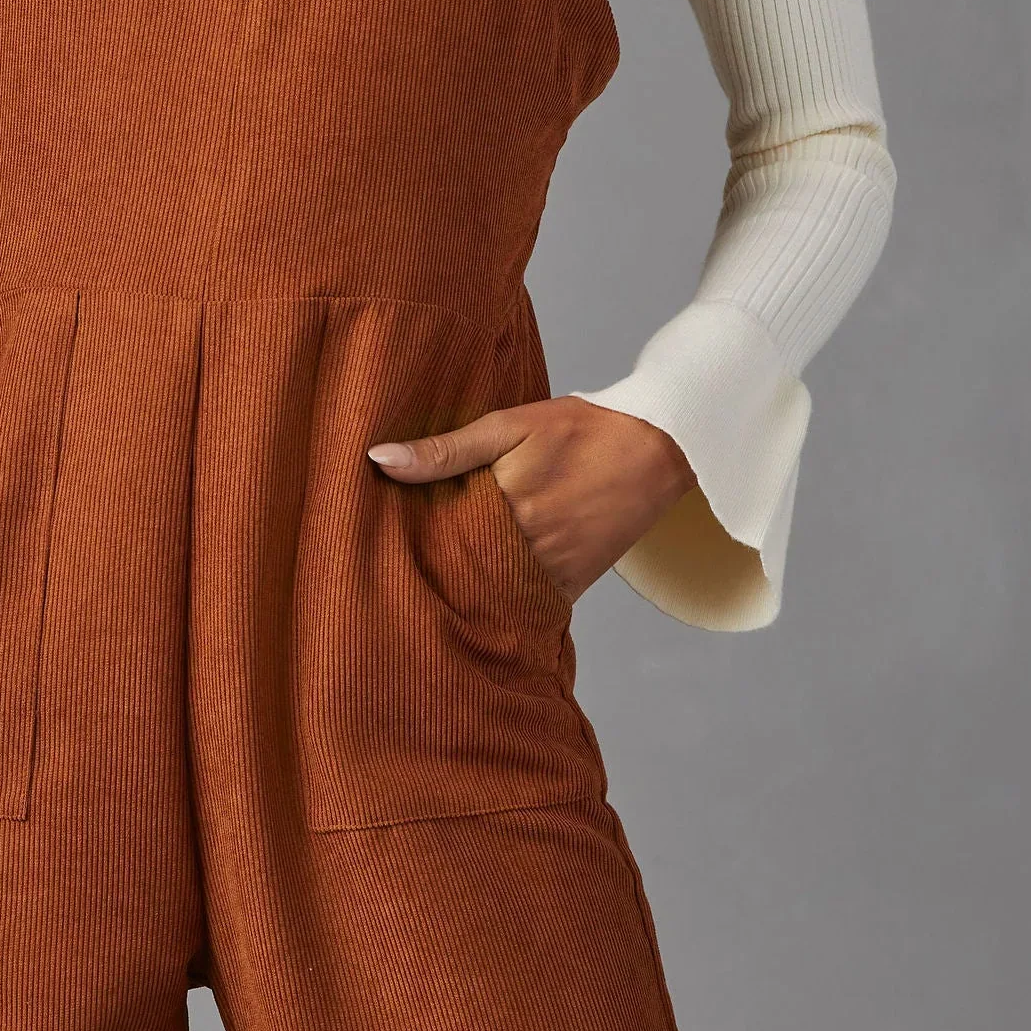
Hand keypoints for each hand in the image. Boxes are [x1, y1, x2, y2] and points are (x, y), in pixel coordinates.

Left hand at [365, 397, 695, 604]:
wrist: (659, 448)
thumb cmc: (581, 430)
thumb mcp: (509, 426)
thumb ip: (445, 449)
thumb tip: (378, 459)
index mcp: (503, 504)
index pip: (433, 538)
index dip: (401, 544)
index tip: (371, 546)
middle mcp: (526, 547)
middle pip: (457, 572)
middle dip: (425, 572)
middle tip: (384, 574)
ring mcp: (552, 571)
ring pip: (489, 593)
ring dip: (461, 590)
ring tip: (422, 587)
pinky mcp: (573, 585)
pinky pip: (526, 605)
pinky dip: (501, 601)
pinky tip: (476, 595)